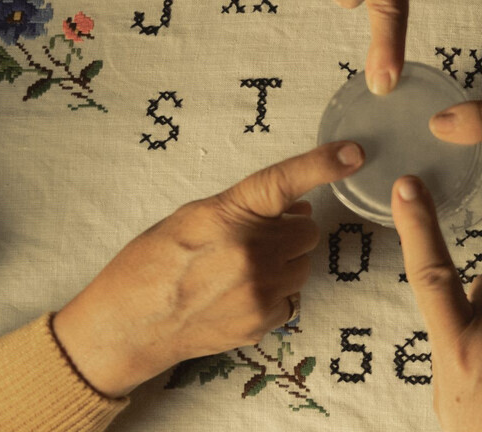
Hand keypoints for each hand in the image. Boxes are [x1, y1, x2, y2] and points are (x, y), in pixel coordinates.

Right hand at [52, 141, 364, 396]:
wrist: (127, 327)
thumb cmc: (151, 264)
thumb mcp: (191, 218)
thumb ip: (245, 209)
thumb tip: (295, 207)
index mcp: (229, 214)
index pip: (285, 180)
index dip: (322, 164)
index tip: (354, 154)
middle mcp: (251, 251)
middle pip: (306, 231)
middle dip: (288, 232)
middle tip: (254, 239)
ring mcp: (260, 290)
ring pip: (302, 265)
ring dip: (283, 262)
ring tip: (239, 270)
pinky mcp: (263, 321)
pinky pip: (291, 297)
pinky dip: (273, 294)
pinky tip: (238, 295)